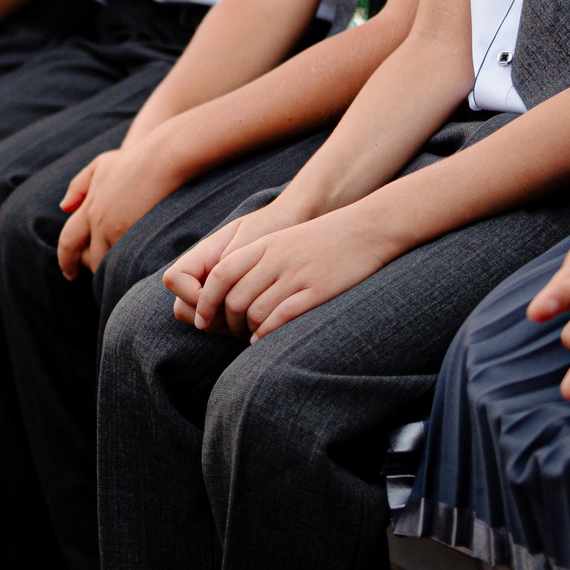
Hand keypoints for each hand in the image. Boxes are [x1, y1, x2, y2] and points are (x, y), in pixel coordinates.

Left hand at [57, 144, 180, 279]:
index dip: (66, 260)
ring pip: (110, 262)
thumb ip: (78, 186)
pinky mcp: (140, 235)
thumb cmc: (132, 160)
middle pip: (90, 258)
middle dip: (92, 267)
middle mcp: (100, 223)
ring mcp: (120, 230)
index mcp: (88, 208)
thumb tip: (64, 207)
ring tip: (119, 267)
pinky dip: (128, 262)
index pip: (68, 242)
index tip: (69, 272)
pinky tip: (135, 261)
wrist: (161, 160)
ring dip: (111, 267)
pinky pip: (129, 258)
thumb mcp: (98, 166)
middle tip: (100, 269)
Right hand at [163, 196, 310, 331]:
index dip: (193, 296)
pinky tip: (258, 322)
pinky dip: (235, 329)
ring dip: (223, 326)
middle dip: (209, 318)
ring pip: (202, 322)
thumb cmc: (273, 227)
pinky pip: (222, 326)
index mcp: (203, 255)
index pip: (175, 280)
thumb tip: (208, 289)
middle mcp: (203, 275)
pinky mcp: (230, 306)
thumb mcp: (252, 239)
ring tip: (253, 318)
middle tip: (241, 315)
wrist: (293, 226)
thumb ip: (228, 263)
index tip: (221, 301)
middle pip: (183, 308)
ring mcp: (216, 292)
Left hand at [194, 202, 404, 340]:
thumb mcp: (282, 241)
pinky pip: (282, 317)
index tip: (202, 320)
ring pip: (256, 311)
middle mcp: (275, 260)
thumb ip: (255, 260)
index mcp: (263, 246)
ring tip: (249, 337)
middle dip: (226, 322)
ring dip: (247, 330)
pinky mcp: (317, 291)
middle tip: (230, 333)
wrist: (366, 228)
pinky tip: (264, 341)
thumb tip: (228, 290)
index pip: (219, 274)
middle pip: (234, 298)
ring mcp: (296, 275)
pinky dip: (268, 333)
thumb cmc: (322, 239)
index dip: (206, 300)